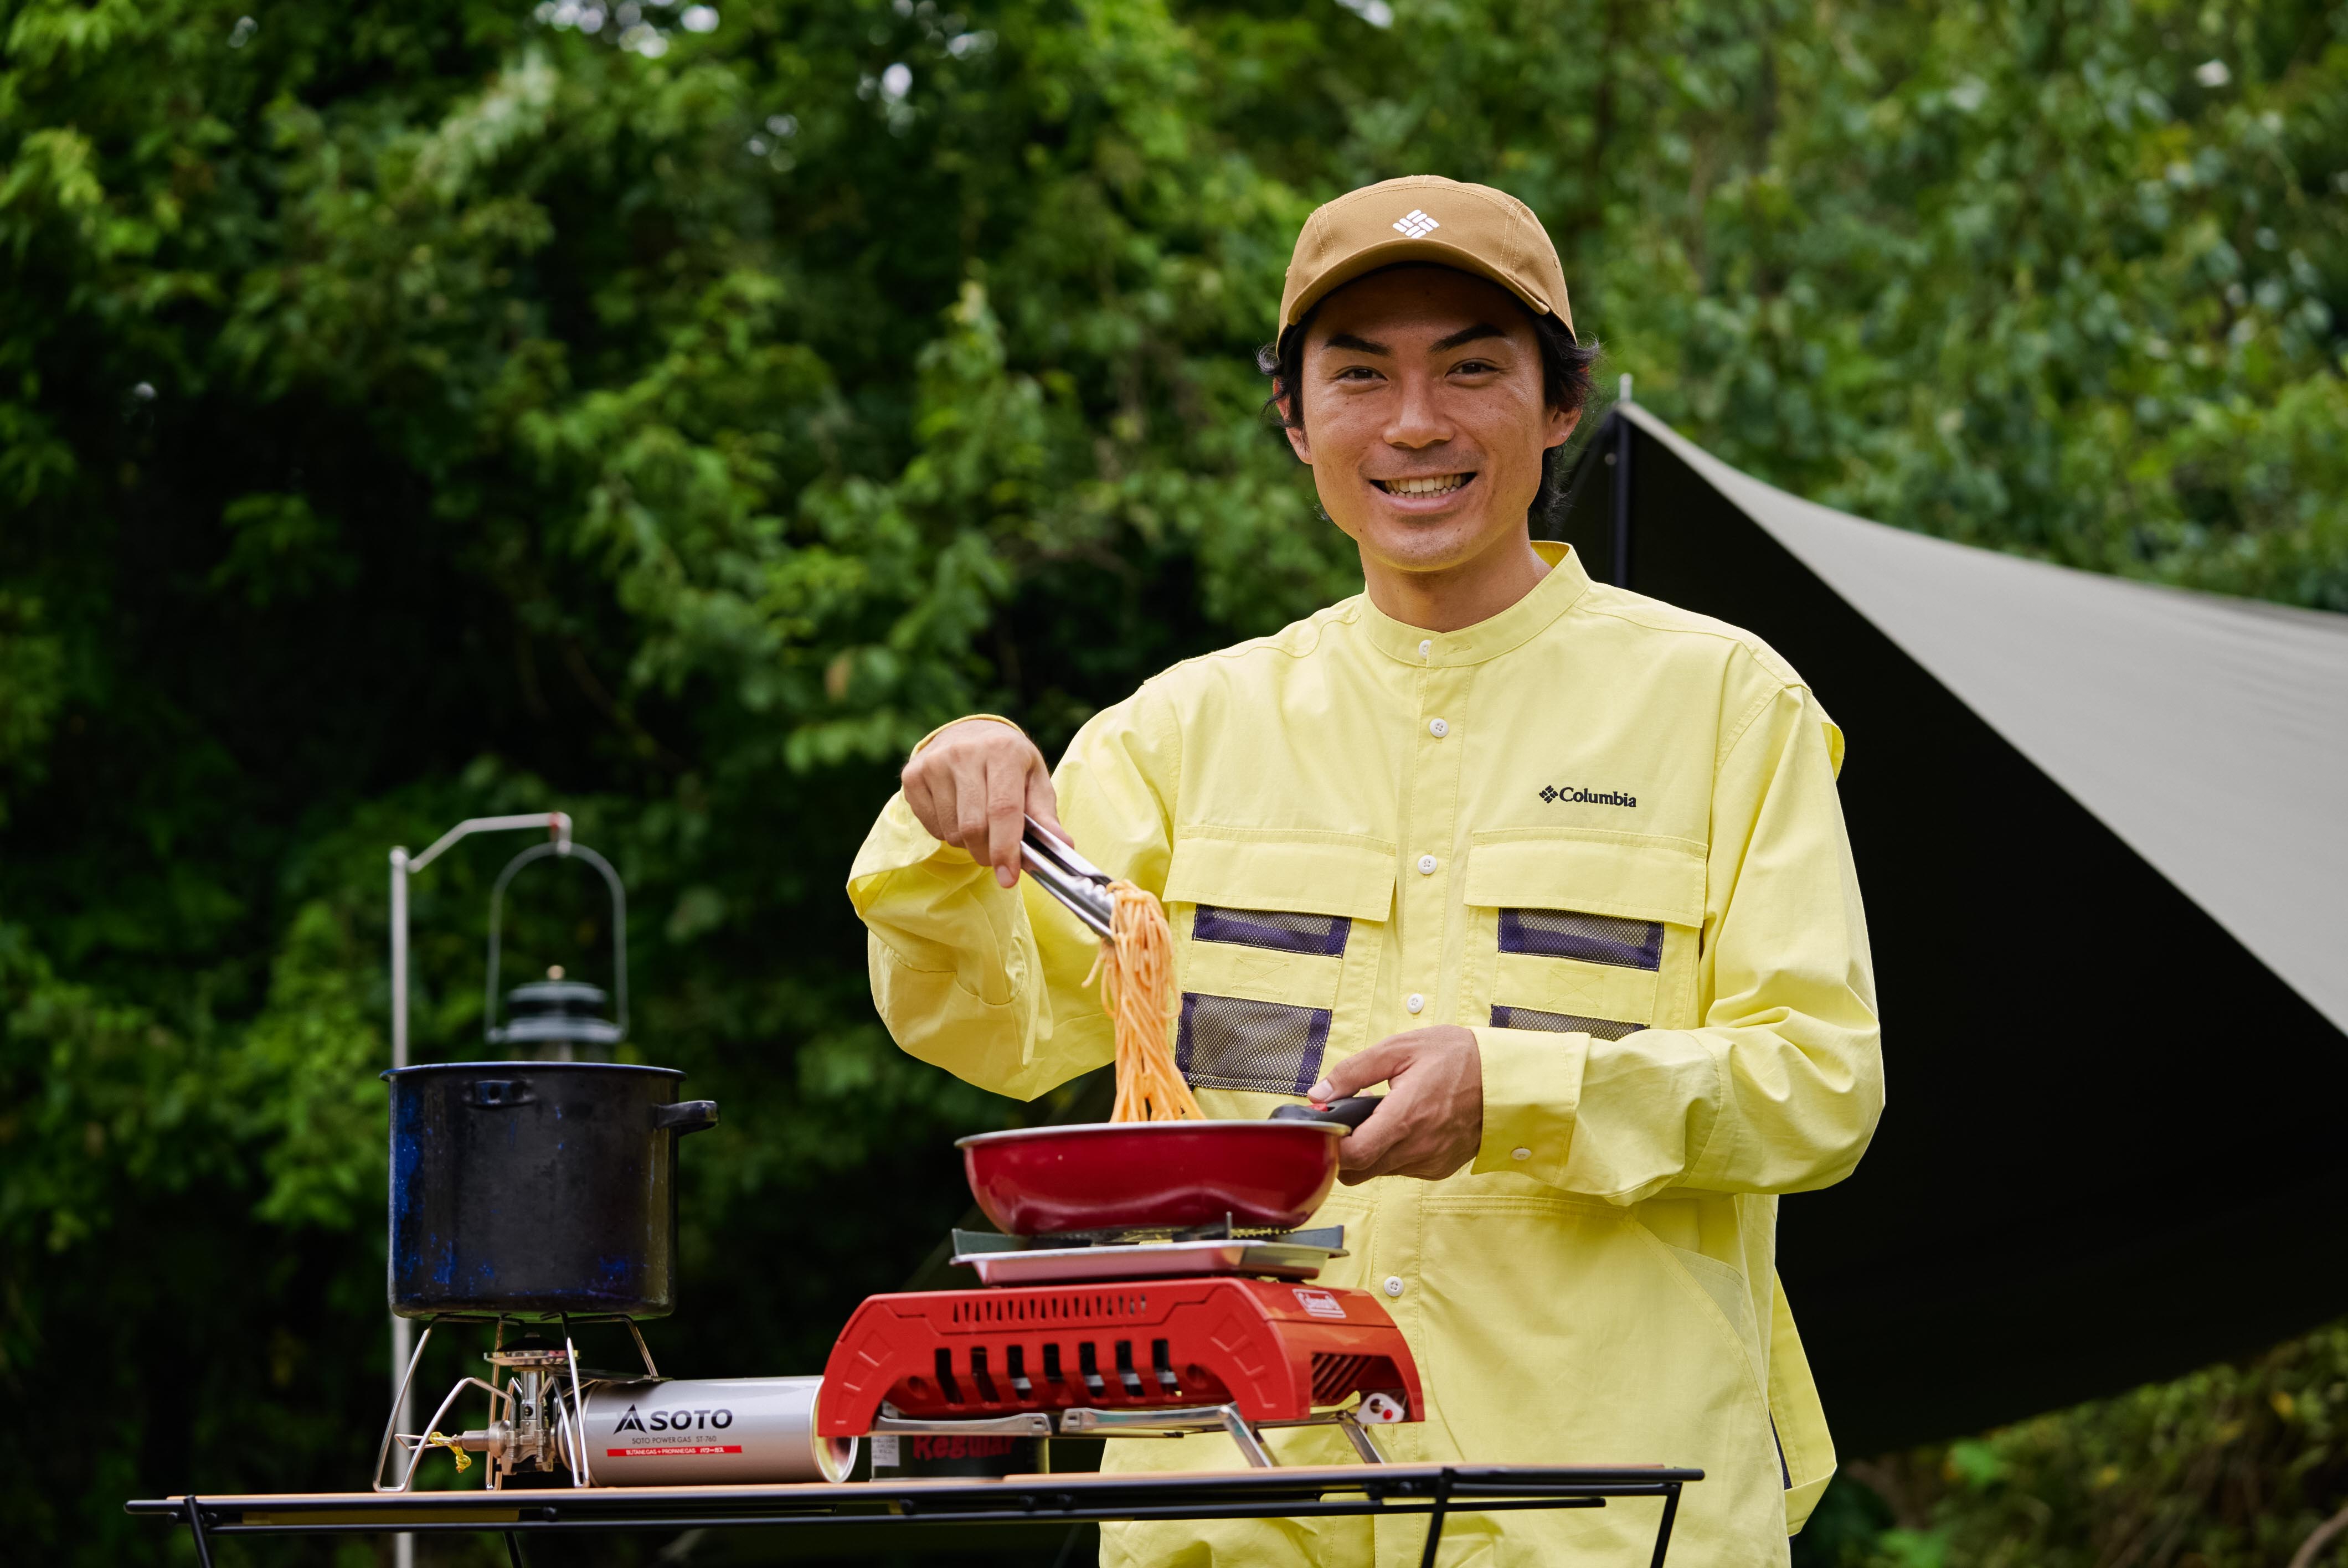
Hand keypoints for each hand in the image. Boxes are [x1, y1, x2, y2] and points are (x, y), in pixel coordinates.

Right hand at [900, 720, 1060, 888]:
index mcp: (1003, 751)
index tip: (1008, 877)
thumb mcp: (1034, 780)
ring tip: (980, 825)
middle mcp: (965, 752)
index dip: (1006, 849)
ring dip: (969, 844)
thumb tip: (1062, 846)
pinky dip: (948, 834)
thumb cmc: (1010, 763)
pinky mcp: (913, 775)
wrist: (970, 733)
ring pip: (953, 831)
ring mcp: (935, 763)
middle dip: (988, 853)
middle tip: (998, 857)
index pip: (1003, 809)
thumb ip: (1045, 815)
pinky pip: (932, 827)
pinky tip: (958, 814)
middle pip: (974, 826)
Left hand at [1308, 1025, 1482, 1181]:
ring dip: (1371, 1149)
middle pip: (1358, 1171)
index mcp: (1404, 1119)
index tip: (1325, 1126)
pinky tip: (1406, 1124)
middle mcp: (1417, 1149)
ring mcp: (1430, 1162)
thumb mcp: (1400, 1048)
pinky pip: (1402, 1169)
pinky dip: (1394, 1152)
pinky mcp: (1440, 1168)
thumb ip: (1353, 1071)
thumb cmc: (1459, 1058)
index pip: (1351, 1156)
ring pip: (1379, 1171)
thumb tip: (1319, 1093)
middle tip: (1351, 1118)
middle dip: (1345, 1149)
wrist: (1508, 1079)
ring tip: (1384, 1114)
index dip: (1329, 1145)